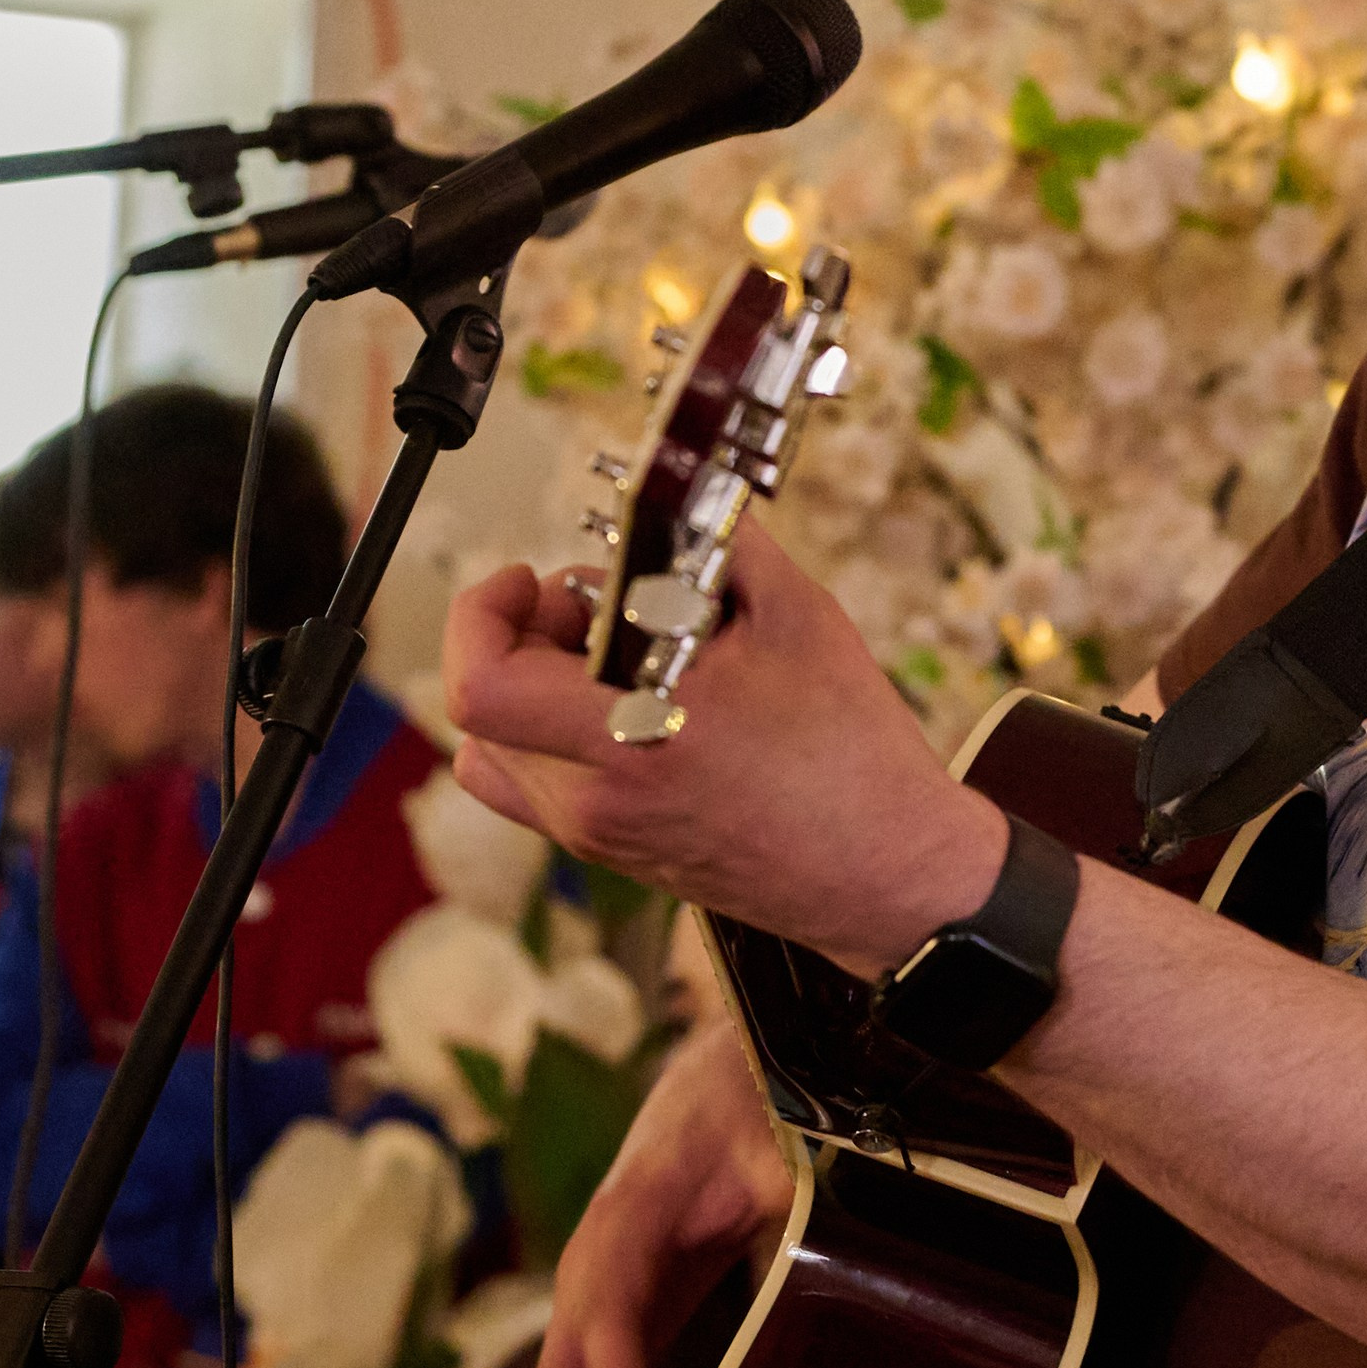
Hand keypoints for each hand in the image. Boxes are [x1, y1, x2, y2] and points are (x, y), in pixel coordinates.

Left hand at [441, 529, 1001, 983]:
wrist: (885, 870)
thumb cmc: (852, 760)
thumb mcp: (798, 617)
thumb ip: (723, 544)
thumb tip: (682, 497)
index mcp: (634, 741)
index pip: (481, 687)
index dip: (481, 617)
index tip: (526, 582)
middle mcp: (597, 802)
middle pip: (484, 709)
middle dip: (520, 635)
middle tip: (589, 607)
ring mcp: (598, 836)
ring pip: (499, 751)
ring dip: (530, 688)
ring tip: (607, 658)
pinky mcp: (613, 854)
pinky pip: (534, 790)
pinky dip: (545, 738)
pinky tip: (612, 709)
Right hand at [521, 1013, 785, 1367]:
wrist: (725, 1070)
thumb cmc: (752, 1103)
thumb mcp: (779, 1136)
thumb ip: (785, 1187)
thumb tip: (804, 1236)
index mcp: (638, 1198)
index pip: (610, 1285)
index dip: (614, 1360)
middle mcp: (604, 1242)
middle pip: (571, 1342)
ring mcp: (605, 1274)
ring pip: (564, 1363)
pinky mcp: (625, 1299)